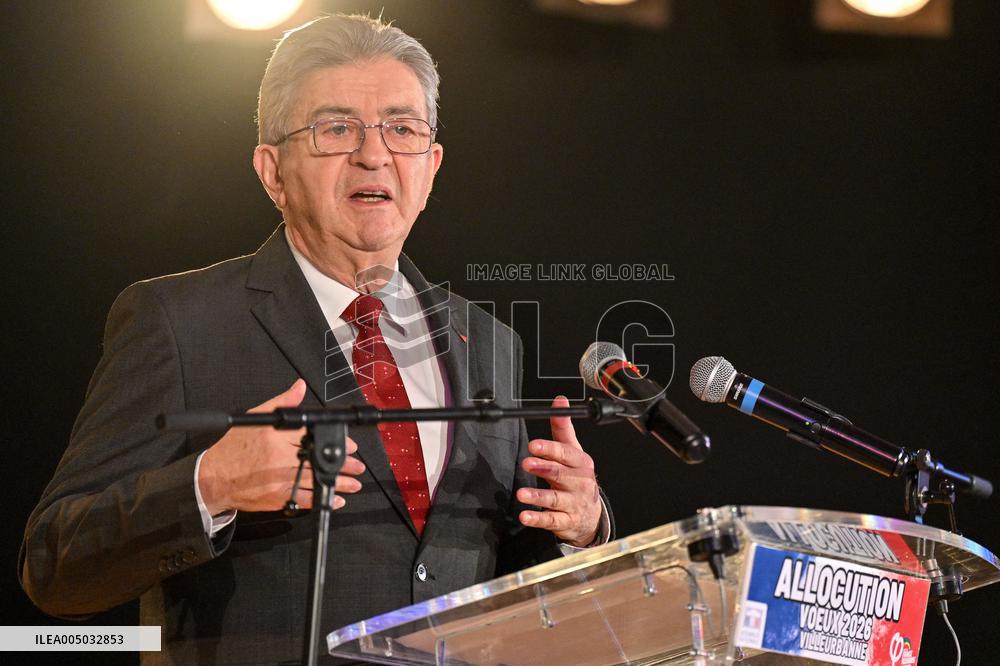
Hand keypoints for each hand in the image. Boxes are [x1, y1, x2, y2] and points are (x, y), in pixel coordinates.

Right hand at [197, 379, 365, 513]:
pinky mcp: (277, 498)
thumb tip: (299, 387)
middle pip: (318, 458)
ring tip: (355, 482)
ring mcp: (278, 479)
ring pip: (315, 480)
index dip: (333, 441)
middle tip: (357, 464)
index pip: (311, 436)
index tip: (349, 444)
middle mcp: (278, 457)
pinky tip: (337, 499)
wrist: (214, 478)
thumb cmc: (234, 447)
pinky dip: (323, 500)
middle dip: (343, 463)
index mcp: (275, 436)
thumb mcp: (256, 418)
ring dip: (339, 483)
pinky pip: (305, 500)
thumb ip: (281, 403)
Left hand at [516, 395, 601, 546]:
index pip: (567, 454)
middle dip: (544, 468)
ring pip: (555, 499)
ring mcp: (573, 503)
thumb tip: (560, 400)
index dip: (550, 449)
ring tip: (521, 494)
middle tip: (526, 463)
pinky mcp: (566, 522)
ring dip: (538, 496)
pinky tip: (524, 516)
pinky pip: (551, 521)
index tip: (534, 445)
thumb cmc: (577, 478)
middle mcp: (579, 483)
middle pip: (561, 475)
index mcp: (581, 463)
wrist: (591, 514)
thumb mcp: (573, 452)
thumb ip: (563, 428)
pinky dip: (538, 519)